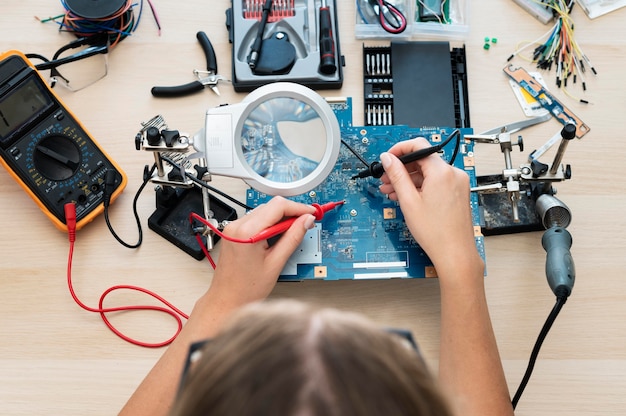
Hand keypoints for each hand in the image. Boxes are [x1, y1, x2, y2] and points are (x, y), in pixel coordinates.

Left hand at [205, 196, 315, 308]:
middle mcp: (237, 226)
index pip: (278, 206)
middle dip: (291, 213)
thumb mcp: (276, 263)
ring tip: (294, 231)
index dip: (298, 208)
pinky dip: (270, 224)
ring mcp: (233, 228)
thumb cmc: (246, 289)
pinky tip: (278, 235)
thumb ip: (293, 238)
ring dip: (281, 218)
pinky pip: (256, 220)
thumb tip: (306, 221)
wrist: (227, 300)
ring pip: (264, 211)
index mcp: (247, 231)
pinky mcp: (233, 233)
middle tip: (307, 222)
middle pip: (271, 206)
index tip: (311, 213)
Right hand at [378, 138, 480, 274]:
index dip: (399, 150)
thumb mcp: (408, 201)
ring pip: (428, 173)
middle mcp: (453, 174)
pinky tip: (407, 197)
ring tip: (392, 191)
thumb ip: (397, 175)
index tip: (387, 159)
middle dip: (401, 168)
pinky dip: (421, 186)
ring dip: (409, 179)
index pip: (418, 145)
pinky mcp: (458, 192)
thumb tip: (387, 158)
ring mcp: (457, 183)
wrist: (454, 253)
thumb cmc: (435, 232)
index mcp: (442, 172)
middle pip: (422, 160)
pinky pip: (436, 182)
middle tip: (385, 179)